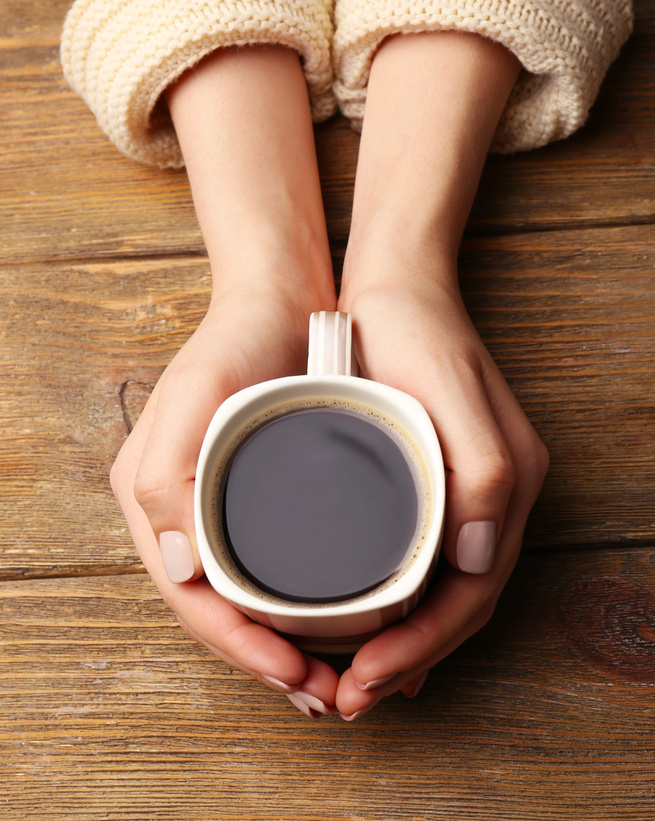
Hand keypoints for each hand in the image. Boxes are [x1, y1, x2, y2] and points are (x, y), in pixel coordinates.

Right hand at [111, 45, 341, 715]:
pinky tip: (336, 626)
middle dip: (265, 662)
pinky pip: (272, 569)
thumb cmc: (236, 341)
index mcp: (154, 499)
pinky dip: (299, 608)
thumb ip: (167, 474)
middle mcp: (183, 513)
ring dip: (284, 647)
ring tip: (333, 679)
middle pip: (219, 610)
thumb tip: (178, 569)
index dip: (238, 645)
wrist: (278, 300)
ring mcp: (221, 506)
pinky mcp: (260, 497)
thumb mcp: (196, 391)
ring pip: (247, 599)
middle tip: (324, 695)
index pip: (191, 596)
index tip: (294, 674)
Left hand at [334, 281, 548, 718]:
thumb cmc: (415, 332)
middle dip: (409, 661)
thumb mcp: (449, 389)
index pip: (472, 593)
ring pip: (442, 593)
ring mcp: (467, 492)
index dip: (423, 646)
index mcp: (506, 483)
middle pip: (460, 605)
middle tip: (347, 699)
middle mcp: (494, 497)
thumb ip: (483, 473)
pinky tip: (367, 629)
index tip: (365, 679)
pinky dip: (400, 609)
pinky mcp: (435, 483)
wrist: (396, 286)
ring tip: (351, 682)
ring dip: (403, 645)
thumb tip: (479, 563)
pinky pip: (425, 564)